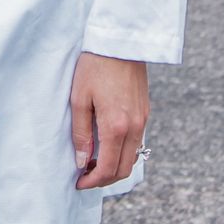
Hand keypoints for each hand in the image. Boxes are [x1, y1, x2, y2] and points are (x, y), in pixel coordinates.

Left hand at [71, 53, 148, 188]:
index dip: (92, 182)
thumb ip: (80, 134)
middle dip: (104, 179)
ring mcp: (143, 119)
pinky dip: (123, 152)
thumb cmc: (94, 66)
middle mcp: (134, 127)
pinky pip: (137, 142)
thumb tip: (81, 161)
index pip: (108, 169)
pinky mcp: (145, 111)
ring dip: (114, 166)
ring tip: (93, 161)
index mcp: (116, 126)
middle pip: (123, 169)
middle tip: (84, 176)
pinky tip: (106, 145)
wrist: (120, 41)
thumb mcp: (79, 99)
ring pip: (132, 157)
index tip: (79, 182)